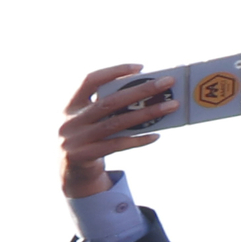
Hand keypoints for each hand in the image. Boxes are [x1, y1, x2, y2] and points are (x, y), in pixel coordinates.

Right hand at [59, 62, 172, 199]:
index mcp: (70, 106)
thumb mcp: (89, 120)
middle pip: (110, 101)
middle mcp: (70, 121)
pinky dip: (138, 139)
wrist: (69, 173)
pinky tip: (156, 135)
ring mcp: (76, 140)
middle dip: (141, 90)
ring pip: (117, 123)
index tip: (140, 68)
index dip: (114, 71)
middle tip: (167, 83)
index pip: (90, 80)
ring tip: (170, 106)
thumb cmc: (88, 138)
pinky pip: (117, 145)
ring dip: (147, 113)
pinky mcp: (84, 156)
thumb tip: (146, 92)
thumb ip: (106, 107)